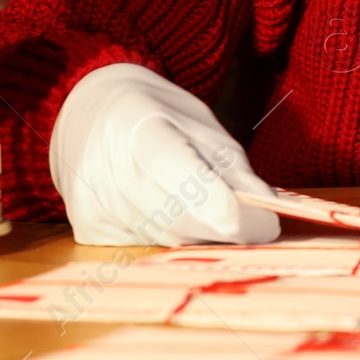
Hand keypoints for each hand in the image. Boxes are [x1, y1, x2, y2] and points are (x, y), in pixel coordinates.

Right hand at [49, 63, 281, 245]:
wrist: (90, 112)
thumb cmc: (158, 114)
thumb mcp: (203, 125)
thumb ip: (234, 168)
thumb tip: (269, 210)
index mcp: (144, 132)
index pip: (192, 186)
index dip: (235, 213)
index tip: (267, 223)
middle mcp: (113, 173)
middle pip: (187, 223)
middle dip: (229, 228)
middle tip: (250, 218)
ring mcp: (96, 207)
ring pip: (171, 241)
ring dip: (202, 233)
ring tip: (204, 204)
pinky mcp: (90, 233)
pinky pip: (149, 247)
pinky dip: (173, 237)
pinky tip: (170, 211)